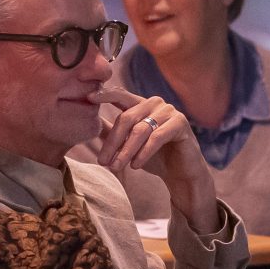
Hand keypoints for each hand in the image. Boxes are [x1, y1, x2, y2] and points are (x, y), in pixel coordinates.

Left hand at [94, 82, 218, 234]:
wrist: (181, 173)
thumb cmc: (154, 157)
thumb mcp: (128, 145)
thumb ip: (111, 133)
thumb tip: (89, 123)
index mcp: (141, 104)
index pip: (120, 95)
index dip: (105, 94)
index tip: (88, 98)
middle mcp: (154, 103)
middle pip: (126, 118)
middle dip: (113, 142)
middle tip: (102, 161)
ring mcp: (169, 111)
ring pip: (140, 129)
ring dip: (126, 151)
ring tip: (117, 167)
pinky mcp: (180, 123)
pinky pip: (157, 137)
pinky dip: (144, 152)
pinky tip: (136, 165)